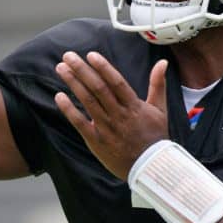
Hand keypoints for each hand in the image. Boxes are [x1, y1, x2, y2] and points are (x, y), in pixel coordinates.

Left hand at [54, 51, 169, 179]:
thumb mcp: (160, 109)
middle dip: (81, 70)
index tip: (90, 55)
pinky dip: (69, 109)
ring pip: (87, 101)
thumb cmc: (156, 137)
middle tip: (68, 56)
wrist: (150, 168)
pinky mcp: (96, 141)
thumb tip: (163, 62)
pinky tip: (59, 96)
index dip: (103, 68)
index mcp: (134, 106)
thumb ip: (158, 84)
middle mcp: (119, 115)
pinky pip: (80, 123)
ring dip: (73, 83)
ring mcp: (106, 128)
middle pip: (98, 88)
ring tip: (61, 68)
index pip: (116, 82)